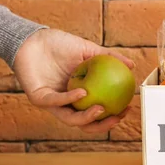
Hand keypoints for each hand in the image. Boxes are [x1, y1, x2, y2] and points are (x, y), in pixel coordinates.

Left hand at [13, 29, 135, 133]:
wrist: (32, 38)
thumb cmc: (59, 44)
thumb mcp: (89, 50)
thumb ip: (109, 57)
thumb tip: (132, 65)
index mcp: (78, 95)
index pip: (97, 112)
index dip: (112, 115)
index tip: (127, 108)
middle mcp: (66, 103)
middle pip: (85, 123)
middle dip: (102, 126)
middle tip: (116, 117)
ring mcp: (52, 102)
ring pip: (70, 119)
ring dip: (87, 118)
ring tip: (101, 109)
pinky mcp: (38, 98)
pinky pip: (56, 102)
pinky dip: (70, 99)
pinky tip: (83, 92)